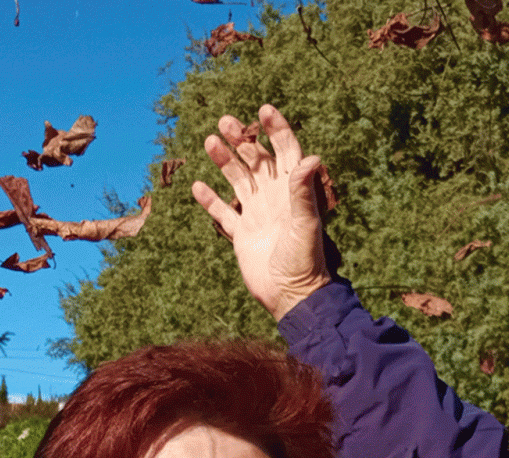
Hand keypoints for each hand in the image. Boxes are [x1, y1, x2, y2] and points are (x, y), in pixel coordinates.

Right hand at [191, 105, 329, 320]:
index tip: (263, 110)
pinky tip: (198, 186)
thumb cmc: (304, 260)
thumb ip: (303, 192)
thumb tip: (310, 158)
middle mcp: (275, 198)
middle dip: (242, 139)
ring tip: (210, 142)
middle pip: (257, 160)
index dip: (276, 130)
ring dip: (225, 161)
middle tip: (225, 122)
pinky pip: (223, 212)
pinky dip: (211, 200)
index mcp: (293, 192)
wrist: (290, 296)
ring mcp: (257, 214)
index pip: (286, 152)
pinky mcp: (242, 233)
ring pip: (238, 180)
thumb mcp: (305, 224)